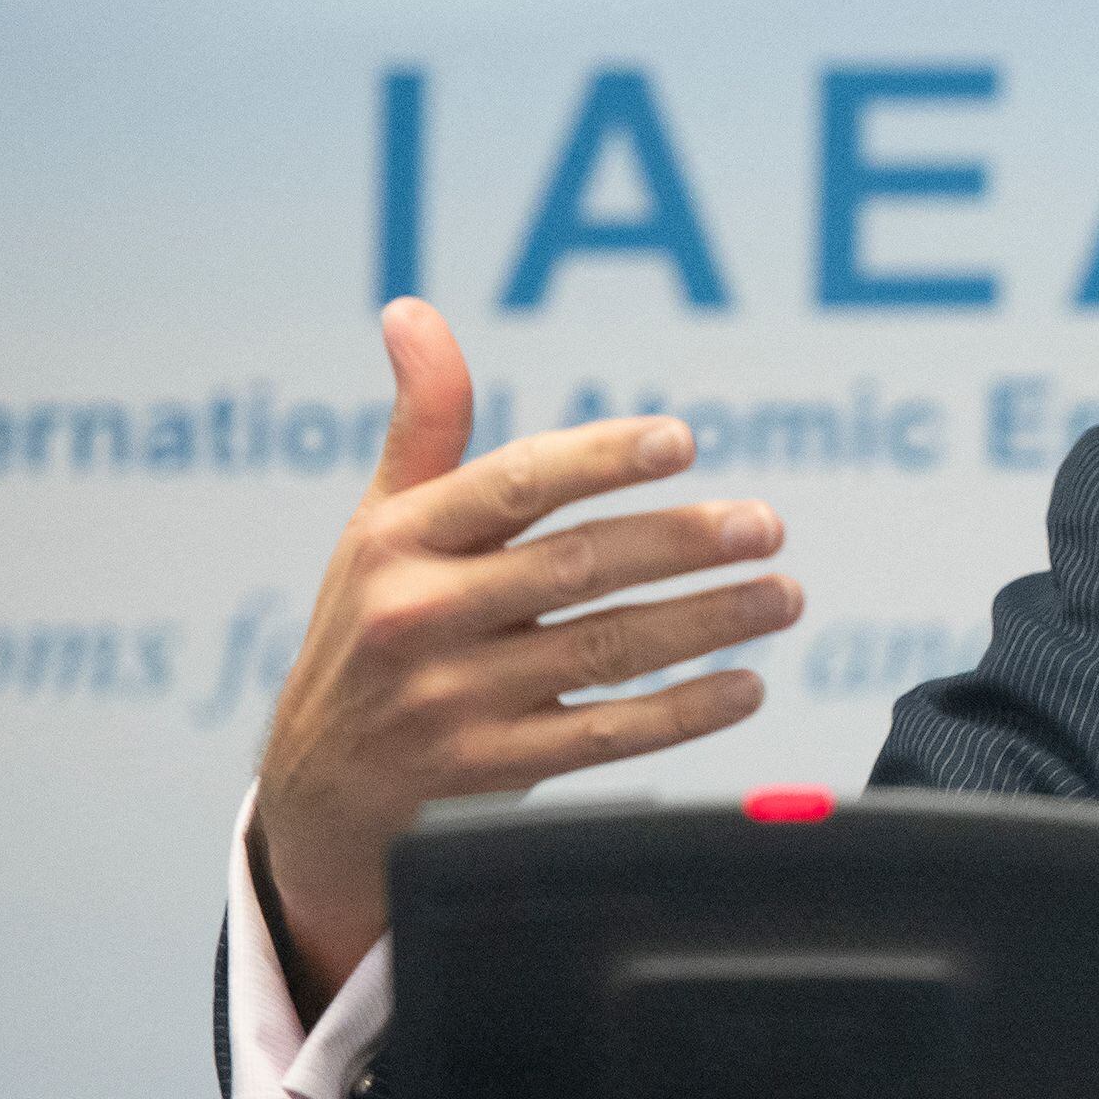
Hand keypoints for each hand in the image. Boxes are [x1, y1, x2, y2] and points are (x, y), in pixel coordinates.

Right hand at [250, 299, 803, 1010]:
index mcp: (399, 539)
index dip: (601, 459)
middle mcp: (419, 615)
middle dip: (682, 543)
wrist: (316, 786)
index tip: (682, 441)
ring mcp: (452, 700)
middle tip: (766, 526)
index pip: (515, 485)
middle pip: (576, 566)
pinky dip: (683, 714)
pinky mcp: (486, 771)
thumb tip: (411, 313)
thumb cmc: (370, 626)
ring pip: (604, 650)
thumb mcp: (380, 523)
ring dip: (708, 621)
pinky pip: (604, 738)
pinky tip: (746, 686)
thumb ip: (424, 423)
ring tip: (783, 596)